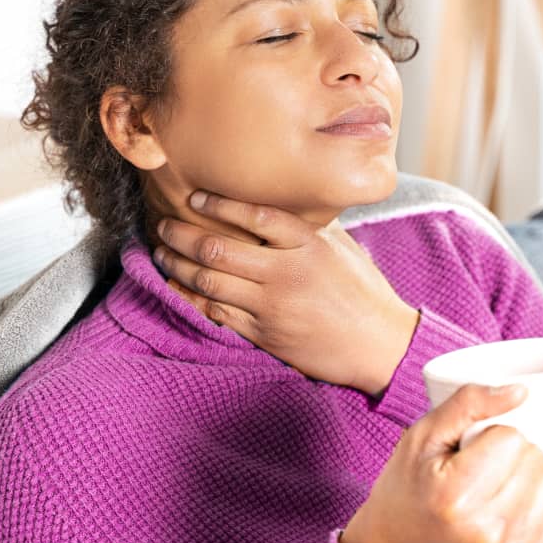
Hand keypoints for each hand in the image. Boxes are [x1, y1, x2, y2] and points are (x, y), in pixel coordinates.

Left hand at [152, 190, 419, 395]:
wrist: (378, 345)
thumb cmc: (364, 293)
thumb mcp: (343, 249)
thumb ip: (311, 227)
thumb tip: (284, 201)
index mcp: (309, 245)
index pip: (255, 216)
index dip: (219, 204)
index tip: (195, 197)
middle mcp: (287, 272)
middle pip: (219, 249)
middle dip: (182, 235)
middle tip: (164, 225)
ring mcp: (272, 305)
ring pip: (209, 281)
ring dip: (178, 265)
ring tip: (163, 253)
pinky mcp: (264, 333)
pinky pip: (216, 312)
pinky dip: (191, 297)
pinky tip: (177, 286)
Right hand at [338, 384, 542, 542]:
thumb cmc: (409, 487)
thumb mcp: (424, 435)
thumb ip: (469, 403)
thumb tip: (522, 391)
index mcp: (456, 498)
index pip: (512, 439)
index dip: (494, 436)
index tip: (471, 452)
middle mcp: (486, 532)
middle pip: (536, 459)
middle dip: (515, 454)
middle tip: (483, 470)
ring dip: (533, 475)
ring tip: (499, 486)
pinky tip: (516, 505)